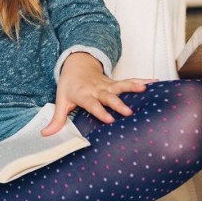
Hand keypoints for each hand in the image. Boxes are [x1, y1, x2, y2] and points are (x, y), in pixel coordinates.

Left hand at [41, 52, 155, 135]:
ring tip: (145, 88)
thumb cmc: (69, 86)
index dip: (100, 111)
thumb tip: (46, 135)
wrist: (76, 65)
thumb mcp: (61, 101)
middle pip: (108, 96)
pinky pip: (130, 81)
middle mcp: (97, 89)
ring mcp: (108, 84)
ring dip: (133, 86)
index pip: (92, 104)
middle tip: (128, 112)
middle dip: (118, 103)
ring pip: (121, 85)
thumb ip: (57, 119)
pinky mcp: (116, 82)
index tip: (109, 120)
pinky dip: (143, 81)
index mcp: (83, 94)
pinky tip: (155, 82)